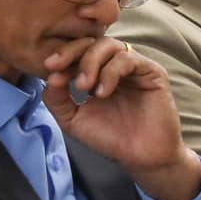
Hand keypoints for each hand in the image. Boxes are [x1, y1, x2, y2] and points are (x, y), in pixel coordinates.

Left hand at [42, 36, 200, 199]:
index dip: (61, 55)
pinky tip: (102, 93)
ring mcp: (134, 66)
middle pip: (90, 41)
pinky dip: (110, 72)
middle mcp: (114, 64)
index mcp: (96, 71)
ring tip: (83, 87)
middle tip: (57, 66)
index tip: (48, 68)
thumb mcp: (73, 118)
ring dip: (89, 62)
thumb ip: (57, 98)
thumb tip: (49, 76)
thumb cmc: (109, 137)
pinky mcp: (152, 72)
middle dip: (70, 51)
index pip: (76, 51)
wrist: (140, 158)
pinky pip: (127, 59)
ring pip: (108, 45)